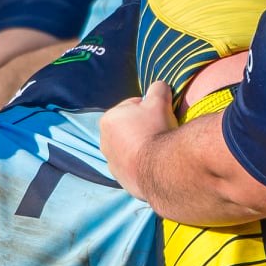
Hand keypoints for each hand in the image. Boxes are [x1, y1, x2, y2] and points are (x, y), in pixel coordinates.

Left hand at [99, 81, 176, 200]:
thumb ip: (158, 89)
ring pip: (130, 149)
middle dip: (143, 128)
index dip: (149, 109)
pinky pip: (133, 167)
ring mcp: (112, 163)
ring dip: (142, 147)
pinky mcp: (121, 180)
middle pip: (129, 129)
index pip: (132, 106)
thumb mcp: (159, 102)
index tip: (160, 116)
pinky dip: (142, 164)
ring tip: (158, 150)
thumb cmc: (156, 130)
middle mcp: (104, 142)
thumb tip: (159, 86)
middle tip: (161, 131)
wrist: (160, 168)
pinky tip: (155, 164)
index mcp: (108, 120)